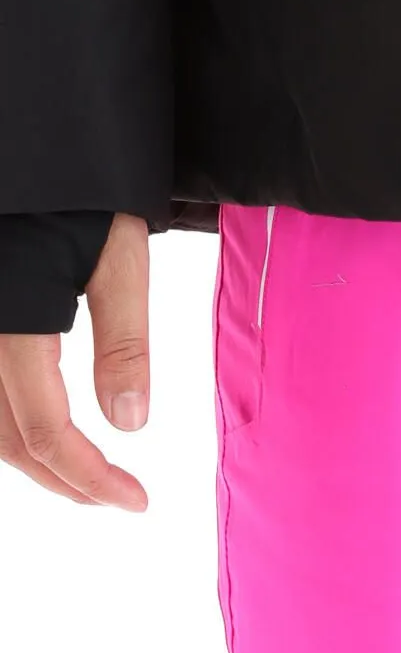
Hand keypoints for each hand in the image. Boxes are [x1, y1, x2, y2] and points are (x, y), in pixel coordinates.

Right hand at [0, 213, 150, 509]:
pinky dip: (9, 428)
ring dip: (31, 461)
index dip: (90, 478)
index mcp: (16, 330)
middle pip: (7, 443)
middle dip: (62, 480)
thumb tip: (131, 426)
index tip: (136, 502)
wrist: (34, 150)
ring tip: (84, 476)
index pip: (47, 434)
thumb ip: (123, 342)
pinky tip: (42, 434)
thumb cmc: (83, 197)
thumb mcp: (120, 258)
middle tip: (115, 498)